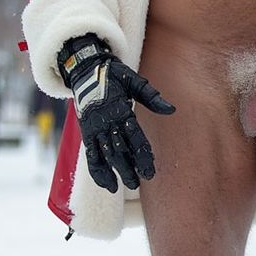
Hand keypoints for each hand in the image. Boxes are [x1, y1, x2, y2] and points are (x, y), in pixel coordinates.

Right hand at [57, 34, 174, 191]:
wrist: (84, 68)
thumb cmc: (112, 74)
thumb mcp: (133, 80)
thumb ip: (151, 96)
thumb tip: (171, 110)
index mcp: (120, 109)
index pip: (134, 137)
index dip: (142, 154)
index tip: (150, 169)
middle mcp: (106, 121)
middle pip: (119, 150)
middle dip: (129, 167)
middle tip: (140, 183)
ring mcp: (94, 128)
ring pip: (105, 154)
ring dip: (115, 171)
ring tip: (124, 187)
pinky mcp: (85, 132)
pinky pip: (90, 155)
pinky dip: (97, 170)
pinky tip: (106, 183)